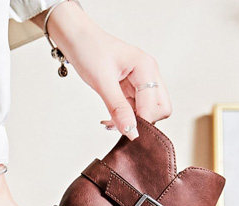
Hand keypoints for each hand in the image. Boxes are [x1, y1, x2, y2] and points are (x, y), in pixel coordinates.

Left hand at [45, 1, 171, 138]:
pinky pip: (135, 110)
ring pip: (147, 112)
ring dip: (130, 121)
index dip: (142, 122)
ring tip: (109, 122)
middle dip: (142, 122)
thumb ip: (118, 108)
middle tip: (119, 125)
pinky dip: (124, 117)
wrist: (78, 41)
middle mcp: (148, 74)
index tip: (125, 132)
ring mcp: (141, 82)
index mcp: (146, 68)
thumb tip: (132, 132)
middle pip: (161, 109)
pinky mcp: (131, 88)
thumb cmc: (90, 51)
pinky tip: (109, 118)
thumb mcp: (102, 82)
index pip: (157, 106)